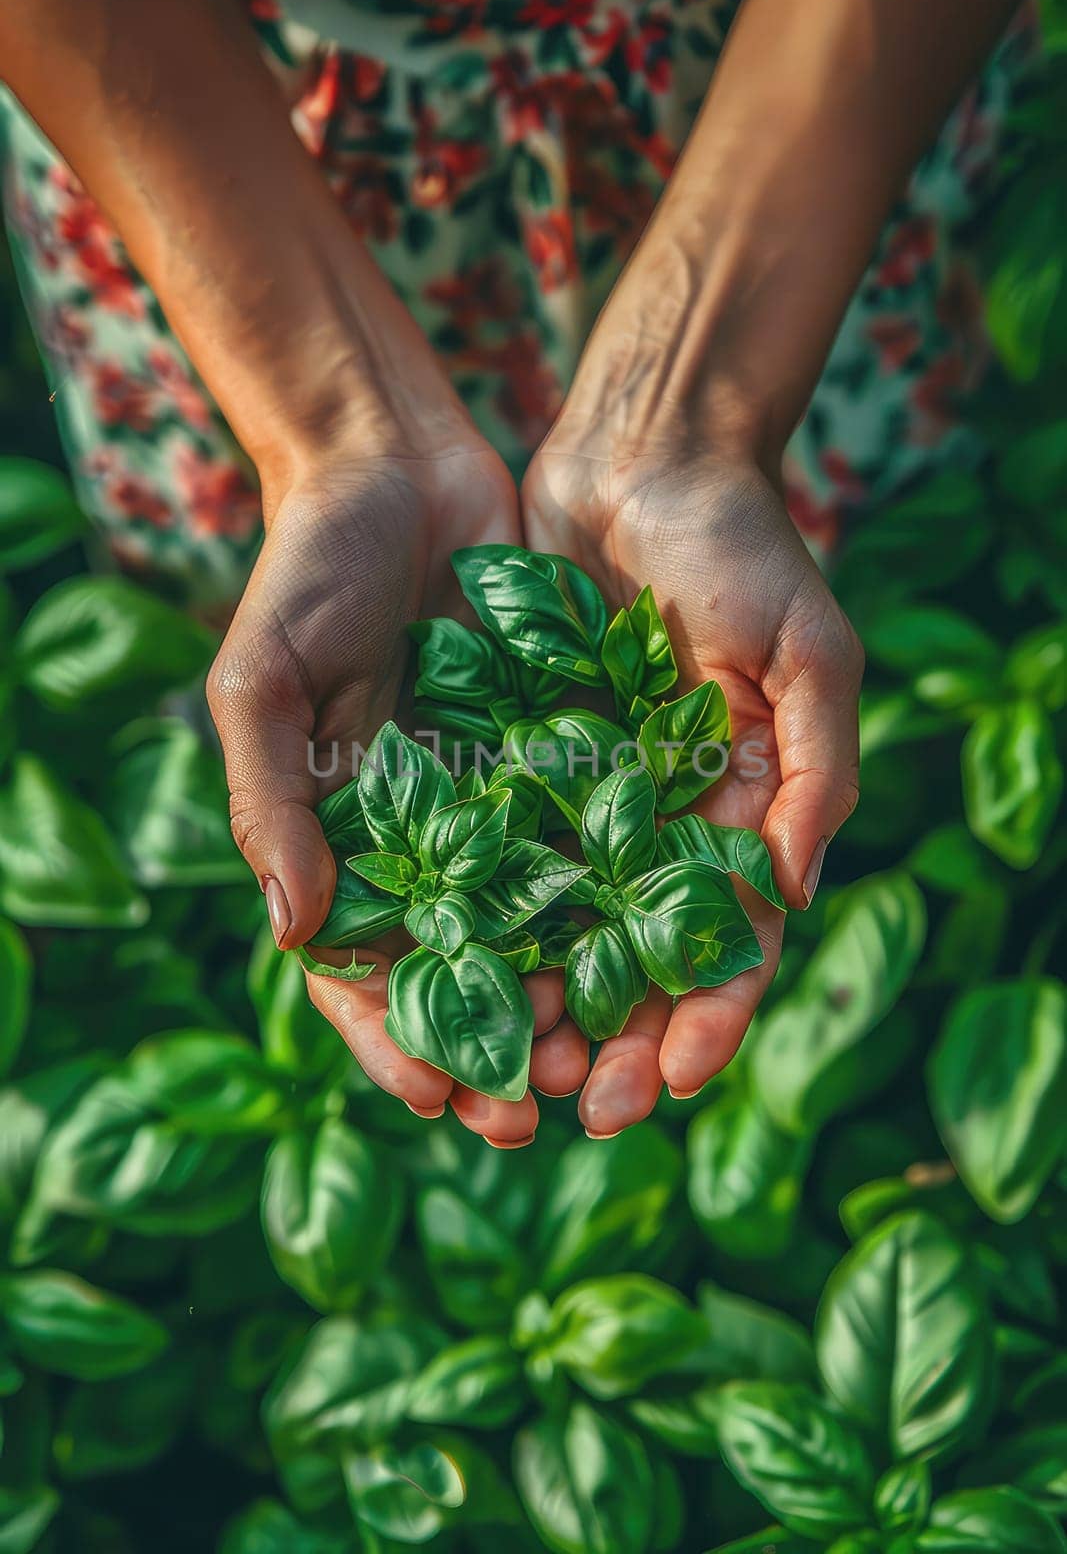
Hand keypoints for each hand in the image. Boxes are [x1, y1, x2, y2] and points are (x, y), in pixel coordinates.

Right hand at [208, 445, 586, 1144]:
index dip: (399, 1040)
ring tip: (618, 1051)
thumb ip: (275, 805)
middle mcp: (430, 836)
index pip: (366, 971)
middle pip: (470, 968)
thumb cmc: (304, 572)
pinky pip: (601, 833)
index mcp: (345, 840)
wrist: (395, 465)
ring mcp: (501, 796)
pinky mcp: (568, 747)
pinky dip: (627, 893)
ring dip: (580, 992)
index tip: (442, 1096)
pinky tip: (663, 943)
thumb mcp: (262, 685)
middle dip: (509, 1043)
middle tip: (555, 1100)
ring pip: (547, 921)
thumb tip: (298, 933)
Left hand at [523, 439, 863, 1132]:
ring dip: (542, 1000)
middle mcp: (660, 819)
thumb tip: (794, 895)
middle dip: (617, 1038)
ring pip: (559, 923)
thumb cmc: (745, 547)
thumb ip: (814, 770)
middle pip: (638, 957)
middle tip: (581, 1108)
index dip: (709, 1018)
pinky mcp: (515, 755)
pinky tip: (451, 971)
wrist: (643, 454)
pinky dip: (479, 914)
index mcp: (740, 811)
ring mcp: (586, 794)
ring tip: (512, 1068)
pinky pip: (494, 848)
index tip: (674, 1082)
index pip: (730, 942)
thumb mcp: (808, 651)